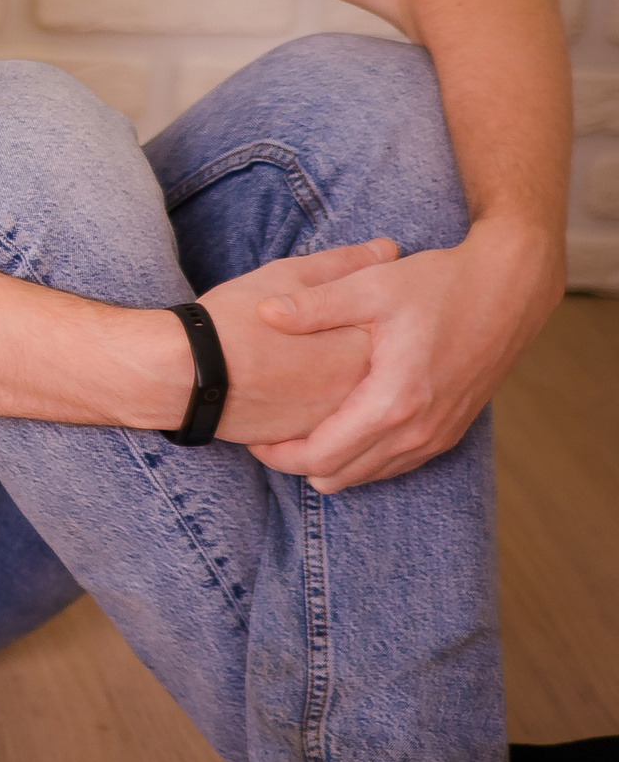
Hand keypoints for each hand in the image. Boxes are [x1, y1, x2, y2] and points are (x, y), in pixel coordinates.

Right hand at [192, 240, 385, 444]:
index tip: (372, 305)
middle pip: (385, 370)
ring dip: (349, 385)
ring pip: (359, 403)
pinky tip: (302, 391)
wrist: (185, 374)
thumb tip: (389, 249)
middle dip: (366, 352)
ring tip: (315, 365)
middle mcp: (359, 387)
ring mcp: (335, 418)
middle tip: (335, 337)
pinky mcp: (307, 439)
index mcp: (363, 343)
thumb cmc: (233, 319)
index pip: (399, 328)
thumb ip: (343, 264)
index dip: (385, 313)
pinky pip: (331, 428)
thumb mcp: (289, 275)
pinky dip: (325, 411)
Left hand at [239, 220, 560, 491]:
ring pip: (366, 476)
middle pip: (338, 477)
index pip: (320, 457)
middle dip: (296, 462)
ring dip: (329, 461)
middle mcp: (418, 430)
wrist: (509, 289)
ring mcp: (438, 436)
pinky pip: (393, 464)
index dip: (277, 454)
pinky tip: (338, 426)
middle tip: (267, 433)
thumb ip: (313, 304)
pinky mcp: (449, 432)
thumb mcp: (370, 286)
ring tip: (296, 430)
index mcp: (394, 401)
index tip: (251, 436)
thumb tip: (263, 312)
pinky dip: (361, 457)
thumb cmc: (438, 284)